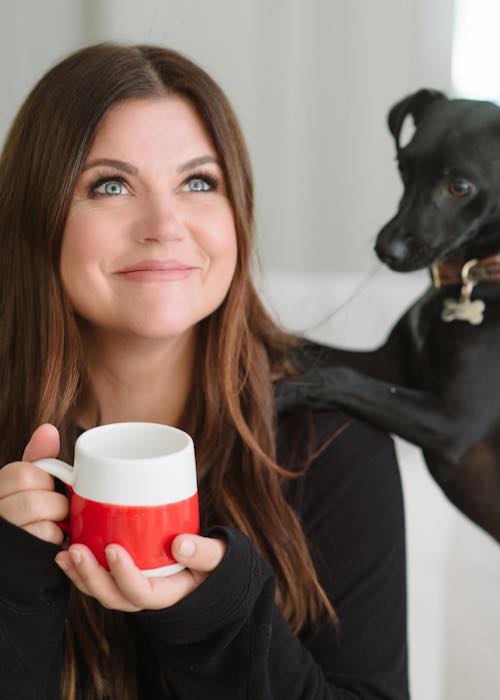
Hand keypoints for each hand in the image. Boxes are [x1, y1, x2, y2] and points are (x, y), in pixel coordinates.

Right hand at [0, 424, 67, 544]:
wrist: (22, 562)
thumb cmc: (29, 518)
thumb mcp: (29, 487)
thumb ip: (37, 461)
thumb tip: (48, 429)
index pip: (21, 472)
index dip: (43, 479)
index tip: (48, 489)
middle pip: (30, 486)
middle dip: (55, 500)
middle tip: (58, 511)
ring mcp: (4, 533)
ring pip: (34, 507)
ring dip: (57, 518)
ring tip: (57, 526)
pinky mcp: (15, 552)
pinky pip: (42, 534)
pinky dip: (55, 537)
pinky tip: (52, 541)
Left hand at [54, 534, 226, 611]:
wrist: (210, 568)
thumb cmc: (214, 562)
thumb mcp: (219, 557)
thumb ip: (204, 552)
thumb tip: (180, 544)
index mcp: (168, 594)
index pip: (141, 592)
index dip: (123, 574)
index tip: (113, 548)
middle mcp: (146, 596)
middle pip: (113, 596)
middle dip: (91, 576)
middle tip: (76, 550)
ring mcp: (132, 588)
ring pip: (101, 591)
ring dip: (79, 575)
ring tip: (64, 554)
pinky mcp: (124, 578)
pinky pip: (99, 580)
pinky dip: (81, 569)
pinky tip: (68, 550)